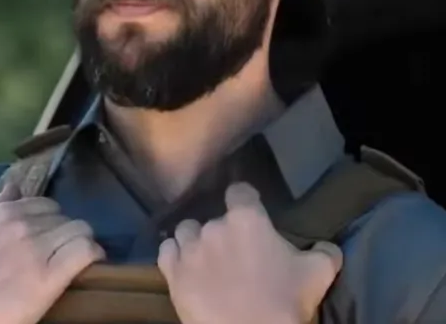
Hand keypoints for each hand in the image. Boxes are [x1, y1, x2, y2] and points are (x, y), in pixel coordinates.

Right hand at [0, 182, 105, 323]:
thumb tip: (13, 188)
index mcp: (0, 214)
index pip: (44, 204)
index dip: (51, 220)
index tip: (50, 236)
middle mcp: (21, 225)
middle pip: (63, 217)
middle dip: (65, 231)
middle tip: (62, 251)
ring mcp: (36, 249)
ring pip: (79, 229)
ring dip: (81, 242)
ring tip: (78, 258)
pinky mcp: (49, 276)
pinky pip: (84, 250)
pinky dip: (93, 254)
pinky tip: (92, 263)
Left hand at [157, 183, 342, 323]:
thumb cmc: (285, 302)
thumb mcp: (318, 273)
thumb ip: (324, 252)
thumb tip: (326, 246)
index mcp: (246, 220)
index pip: (239, 192)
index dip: (245, 199)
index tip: (250, 209)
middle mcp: (213, 227)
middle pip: (214, 217)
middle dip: (225, 231)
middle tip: (237, 253)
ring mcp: (189, 249)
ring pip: (186, 231)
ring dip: (196, 240)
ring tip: (207, 258)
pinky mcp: (172, 272)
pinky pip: (167, 251)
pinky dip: (175, 255)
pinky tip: (185, 265)